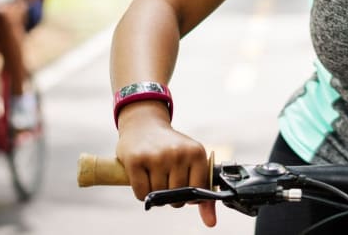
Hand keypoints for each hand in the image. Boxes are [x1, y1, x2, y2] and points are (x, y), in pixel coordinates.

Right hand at [115, 101, 215, 226]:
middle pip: (177, 198)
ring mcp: (157, 156)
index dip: (189, 196)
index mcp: (196, 152)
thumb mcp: (191, 161)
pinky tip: (143, 176)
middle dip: (171, 195)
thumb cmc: (171, 148)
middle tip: (166, 179)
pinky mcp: (136, 160)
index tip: (183, 186)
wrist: (144, 124)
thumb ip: (203, 193)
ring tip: (154, 174)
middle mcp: (178, 153)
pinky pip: (142, 194)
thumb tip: (211, 223)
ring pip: (159, 197)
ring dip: (155, 193)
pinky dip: (142, 192)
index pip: (198, 193)